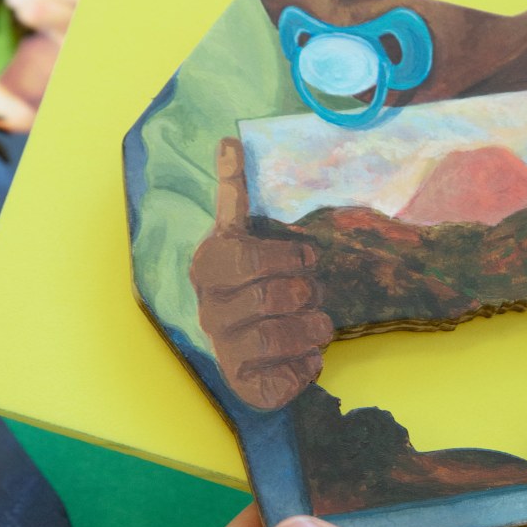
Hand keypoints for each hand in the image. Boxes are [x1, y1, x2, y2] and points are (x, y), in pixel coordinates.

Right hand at [189, 137, 331, 409]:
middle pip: (272, 296)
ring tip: (318, 323)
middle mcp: (209, 311)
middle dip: (306, 292)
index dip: (288, 257)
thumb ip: (235, 192)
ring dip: (312, 329)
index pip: (248, 257)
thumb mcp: (242, 233)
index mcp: (208, 268)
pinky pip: (285, 380)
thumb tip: (229, 140)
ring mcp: (225, 350)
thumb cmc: (251, 280)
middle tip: (314, 292)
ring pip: (279, 338)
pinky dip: (306, 367)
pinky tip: (305, 357)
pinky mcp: (246, 386)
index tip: (307, 257)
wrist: (241, 340)